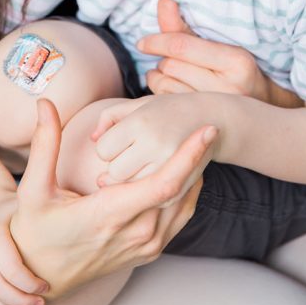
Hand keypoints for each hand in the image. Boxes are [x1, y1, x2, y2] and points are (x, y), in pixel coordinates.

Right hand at [10, 99, 216, 301]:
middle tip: (210, 125)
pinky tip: (190, 169)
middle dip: (199, 156)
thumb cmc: (35, 232)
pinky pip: (180, 217)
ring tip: (204, 142)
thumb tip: (44, 104)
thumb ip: (44, 144)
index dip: (189, 155)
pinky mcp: (150, 252)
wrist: (42, 277)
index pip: (163, 184)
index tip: (207, 129)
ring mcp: (145, 246)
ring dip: (197, 172)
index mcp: (109, 215)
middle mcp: (134, 233)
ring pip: (185, 203)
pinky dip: (190, 191)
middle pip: (182, 189)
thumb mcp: (32, 190)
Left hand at [92, 94, 216, 184]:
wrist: (213, 118)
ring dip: (130, 183)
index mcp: (140, 122)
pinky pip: (153, 200)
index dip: (107, 147)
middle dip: (116, 168)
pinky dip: (149, 195)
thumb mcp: (138, 104)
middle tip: (128, 158)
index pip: (103, 149)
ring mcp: (169, 165)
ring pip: (131, 189)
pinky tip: (152, 180)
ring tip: (139, 169)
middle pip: (114, 172)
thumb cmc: (168, 109)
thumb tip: (93, 139)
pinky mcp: (182, 183)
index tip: (117, 143)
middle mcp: (154, 144)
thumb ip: (108, 118)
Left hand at [141, 0, 298, 105]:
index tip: (142, 43)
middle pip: (171, 66)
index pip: (182, 45)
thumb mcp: (218, 46)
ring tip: (171, 75)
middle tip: (171, 61)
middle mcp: (230, 88)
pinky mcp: (202, 125)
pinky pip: (165, 103)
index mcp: (237, 61)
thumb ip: (184, 27)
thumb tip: (163, 1)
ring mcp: (217, 110)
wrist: (258, 117)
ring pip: (165, 86)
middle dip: (164, 60)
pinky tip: (170, 91)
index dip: (156, 41)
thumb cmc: (233, 74)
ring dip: (159, 77)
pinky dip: (160, 94)